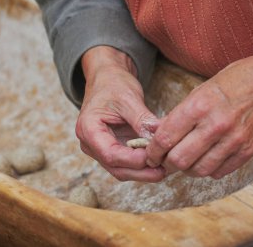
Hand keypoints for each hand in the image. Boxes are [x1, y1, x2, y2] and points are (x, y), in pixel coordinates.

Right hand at [76, 46, 164, 181]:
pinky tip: (158, 163)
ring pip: (122, 170)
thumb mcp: (129, 98)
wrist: (107, 79)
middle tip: (164, 170)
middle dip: (141, 172)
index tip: (155, 156)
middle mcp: (90, 144)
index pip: (110, 154)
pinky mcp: (112, 150)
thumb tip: (159, 138)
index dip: (134, 160)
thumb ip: (142, 120)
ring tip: (165, 168)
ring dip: (143, 172)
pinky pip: (126, 164)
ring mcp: (100, 149)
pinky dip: (142, 166)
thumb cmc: (113, 85)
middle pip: (116, 168)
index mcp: (88, 129)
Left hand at [146, 55, 252, 178]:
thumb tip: (156, 134)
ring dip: (186, 169)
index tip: (150, 155)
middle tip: (165, 161)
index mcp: (198, 106)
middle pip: (179, 160)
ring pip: (198, 170)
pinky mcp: (247, 151)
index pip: (165, 138)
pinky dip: (207, 169)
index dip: (152, 151)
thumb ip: (178, 115)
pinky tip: (205, 159)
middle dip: (166, 164)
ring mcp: (233, 140)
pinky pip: (219, 172)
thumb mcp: (199, 90)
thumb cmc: (233, 82)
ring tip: (185, 161)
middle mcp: (215, 125)